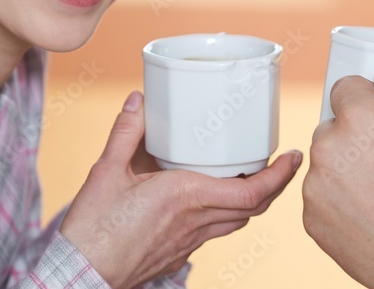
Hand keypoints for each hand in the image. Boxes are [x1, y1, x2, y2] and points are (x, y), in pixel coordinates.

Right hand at [60, 91, 301, 287]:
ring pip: (238, 221)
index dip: (280, 175)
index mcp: (186, 196)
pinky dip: (230, 213)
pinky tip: (218, 200)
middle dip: (276, 185)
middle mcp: (196, 220)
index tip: (293, 157)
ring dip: (255, 200)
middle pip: (254, 207)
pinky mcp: (179, 252)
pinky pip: (217, 231)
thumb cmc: (93, 228)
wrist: (81, 273)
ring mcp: (190, 240)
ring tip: (257, 176)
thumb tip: (139, 102)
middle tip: (284, 163)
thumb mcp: (107, 171)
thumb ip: (127, 132)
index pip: (251, 191)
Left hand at [302, 76, 373, 288]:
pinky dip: (343, 201)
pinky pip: (324, 198)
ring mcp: (317, 189)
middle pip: (335, 125)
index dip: (370, 95)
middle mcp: (330, 150)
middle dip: (361, 134)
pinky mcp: (314, 222)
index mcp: (361, 119)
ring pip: (328, 163)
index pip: (347, 86)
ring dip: (350, 168)